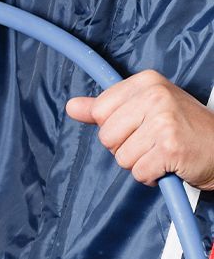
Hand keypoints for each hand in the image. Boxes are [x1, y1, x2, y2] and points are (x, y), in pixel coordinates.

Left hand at [67, 70, 213, 188]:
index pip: (99, 109)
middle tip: (152, 143)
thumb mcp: (146, 108)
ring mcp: (163, 121)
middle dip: (125, 147)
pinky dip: (151, 176)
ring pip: (121, 156)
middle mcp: (155, 96)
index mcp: (146, 82)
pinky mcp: (170, 147)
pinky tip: (168, 165)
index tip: (138, 125)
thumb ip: (106, 107)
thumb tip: (72, 107)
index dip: (114, 126)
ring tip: (161, 153)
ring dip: (139, 163)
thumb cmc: (186, 130)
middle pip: (106, 135)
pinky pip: (138, 172)